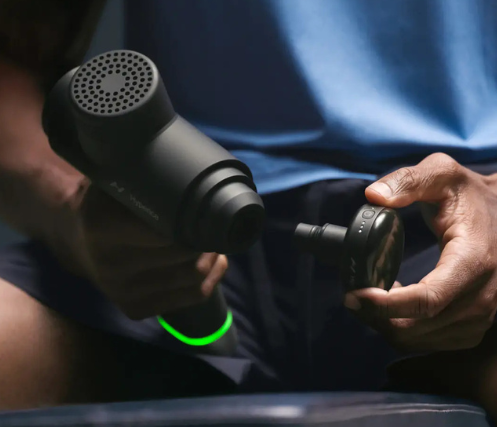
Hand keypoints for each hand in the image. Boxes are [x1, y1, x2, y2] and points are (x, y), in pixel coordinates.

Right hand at [69, 182, 227, 319]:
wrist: (76, 238)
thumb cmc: (104, 204)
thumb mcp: (113, 181)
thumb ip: (141, 177)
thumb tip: (184, 169)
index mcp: (103, 228)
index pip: (166, 230)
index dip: (193, 222)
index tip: (206, 211)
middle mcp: (111, 266)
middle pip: (184, 256)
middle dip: (206, 240)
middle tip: (214, 226)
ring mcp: (122, 293)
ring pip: (192, 278)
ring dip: (211, 258)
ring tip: (214, 241)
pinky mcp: (134, 309)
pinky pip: (189, 297)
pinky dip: (211, 279)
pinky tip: (215, 262)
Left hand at [344, 153, 496, 351]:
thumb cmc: (469, 195)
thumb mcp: (441, 174)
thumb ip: (408, 181)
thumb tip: (373, 197)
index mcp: (473, 260)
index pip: (427, 300)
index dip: (385, 305)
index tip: (353, 296)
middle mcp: (483, 295)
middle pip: (418, 326)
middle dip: (377, 317)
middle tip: (352, 298)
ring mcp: (483, 314)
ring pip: (422, 339)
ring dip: (388, 326)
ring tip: (369, 301)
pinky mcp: (476, 323)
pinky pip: (434, 342)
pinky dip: (406, 331)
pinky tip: (394, 309)